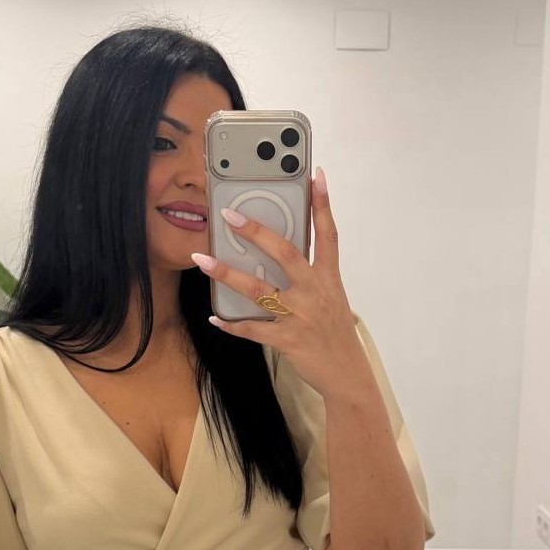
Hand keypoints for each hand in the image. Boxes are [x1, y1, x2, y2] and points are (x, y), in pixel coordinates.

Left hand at [190, 166, 372, 400]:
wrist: (346, 374)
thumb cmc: (334, 333)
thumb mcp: (331, 298)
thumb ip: (310, 276)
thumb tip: (280, 256)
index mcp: (327, 277)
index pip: (327, 233)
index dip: (322, 203)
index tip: (315, 175)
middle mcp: (314, 291)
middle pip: (285, 253)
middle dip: (256, 232)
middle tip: (230, 214)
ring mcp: (299, 315)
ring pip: (259, 290)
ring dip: (228, 274)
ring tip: (203, 260)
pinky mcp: (287, 340)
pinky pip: (253, 330)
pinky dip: (232, 325)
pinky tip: (214, 319)